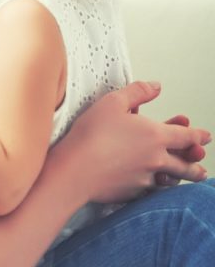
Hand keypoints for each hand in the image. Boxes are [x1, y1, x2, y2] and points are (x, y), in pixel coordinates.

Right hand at [48, 81, 210, 204]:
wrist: (76, 170)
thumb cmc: (91, 134)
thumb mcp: (112, 102)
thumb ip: (137, 91)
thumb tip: (156, 86)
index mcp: (156, 135)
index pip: (186, 136)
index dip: (198, 135)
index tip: (206, 136)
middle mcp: (157, 159)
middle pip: (186, 164)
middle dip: (196, 164)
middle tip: (202, 165)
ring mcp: (146, 178)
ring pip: (172, 179)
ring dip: (184, 178)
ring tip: (190, 178)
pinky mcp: (133, 192)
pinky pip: (152, 190)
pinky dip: (158, 187)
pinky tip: (157, 186)